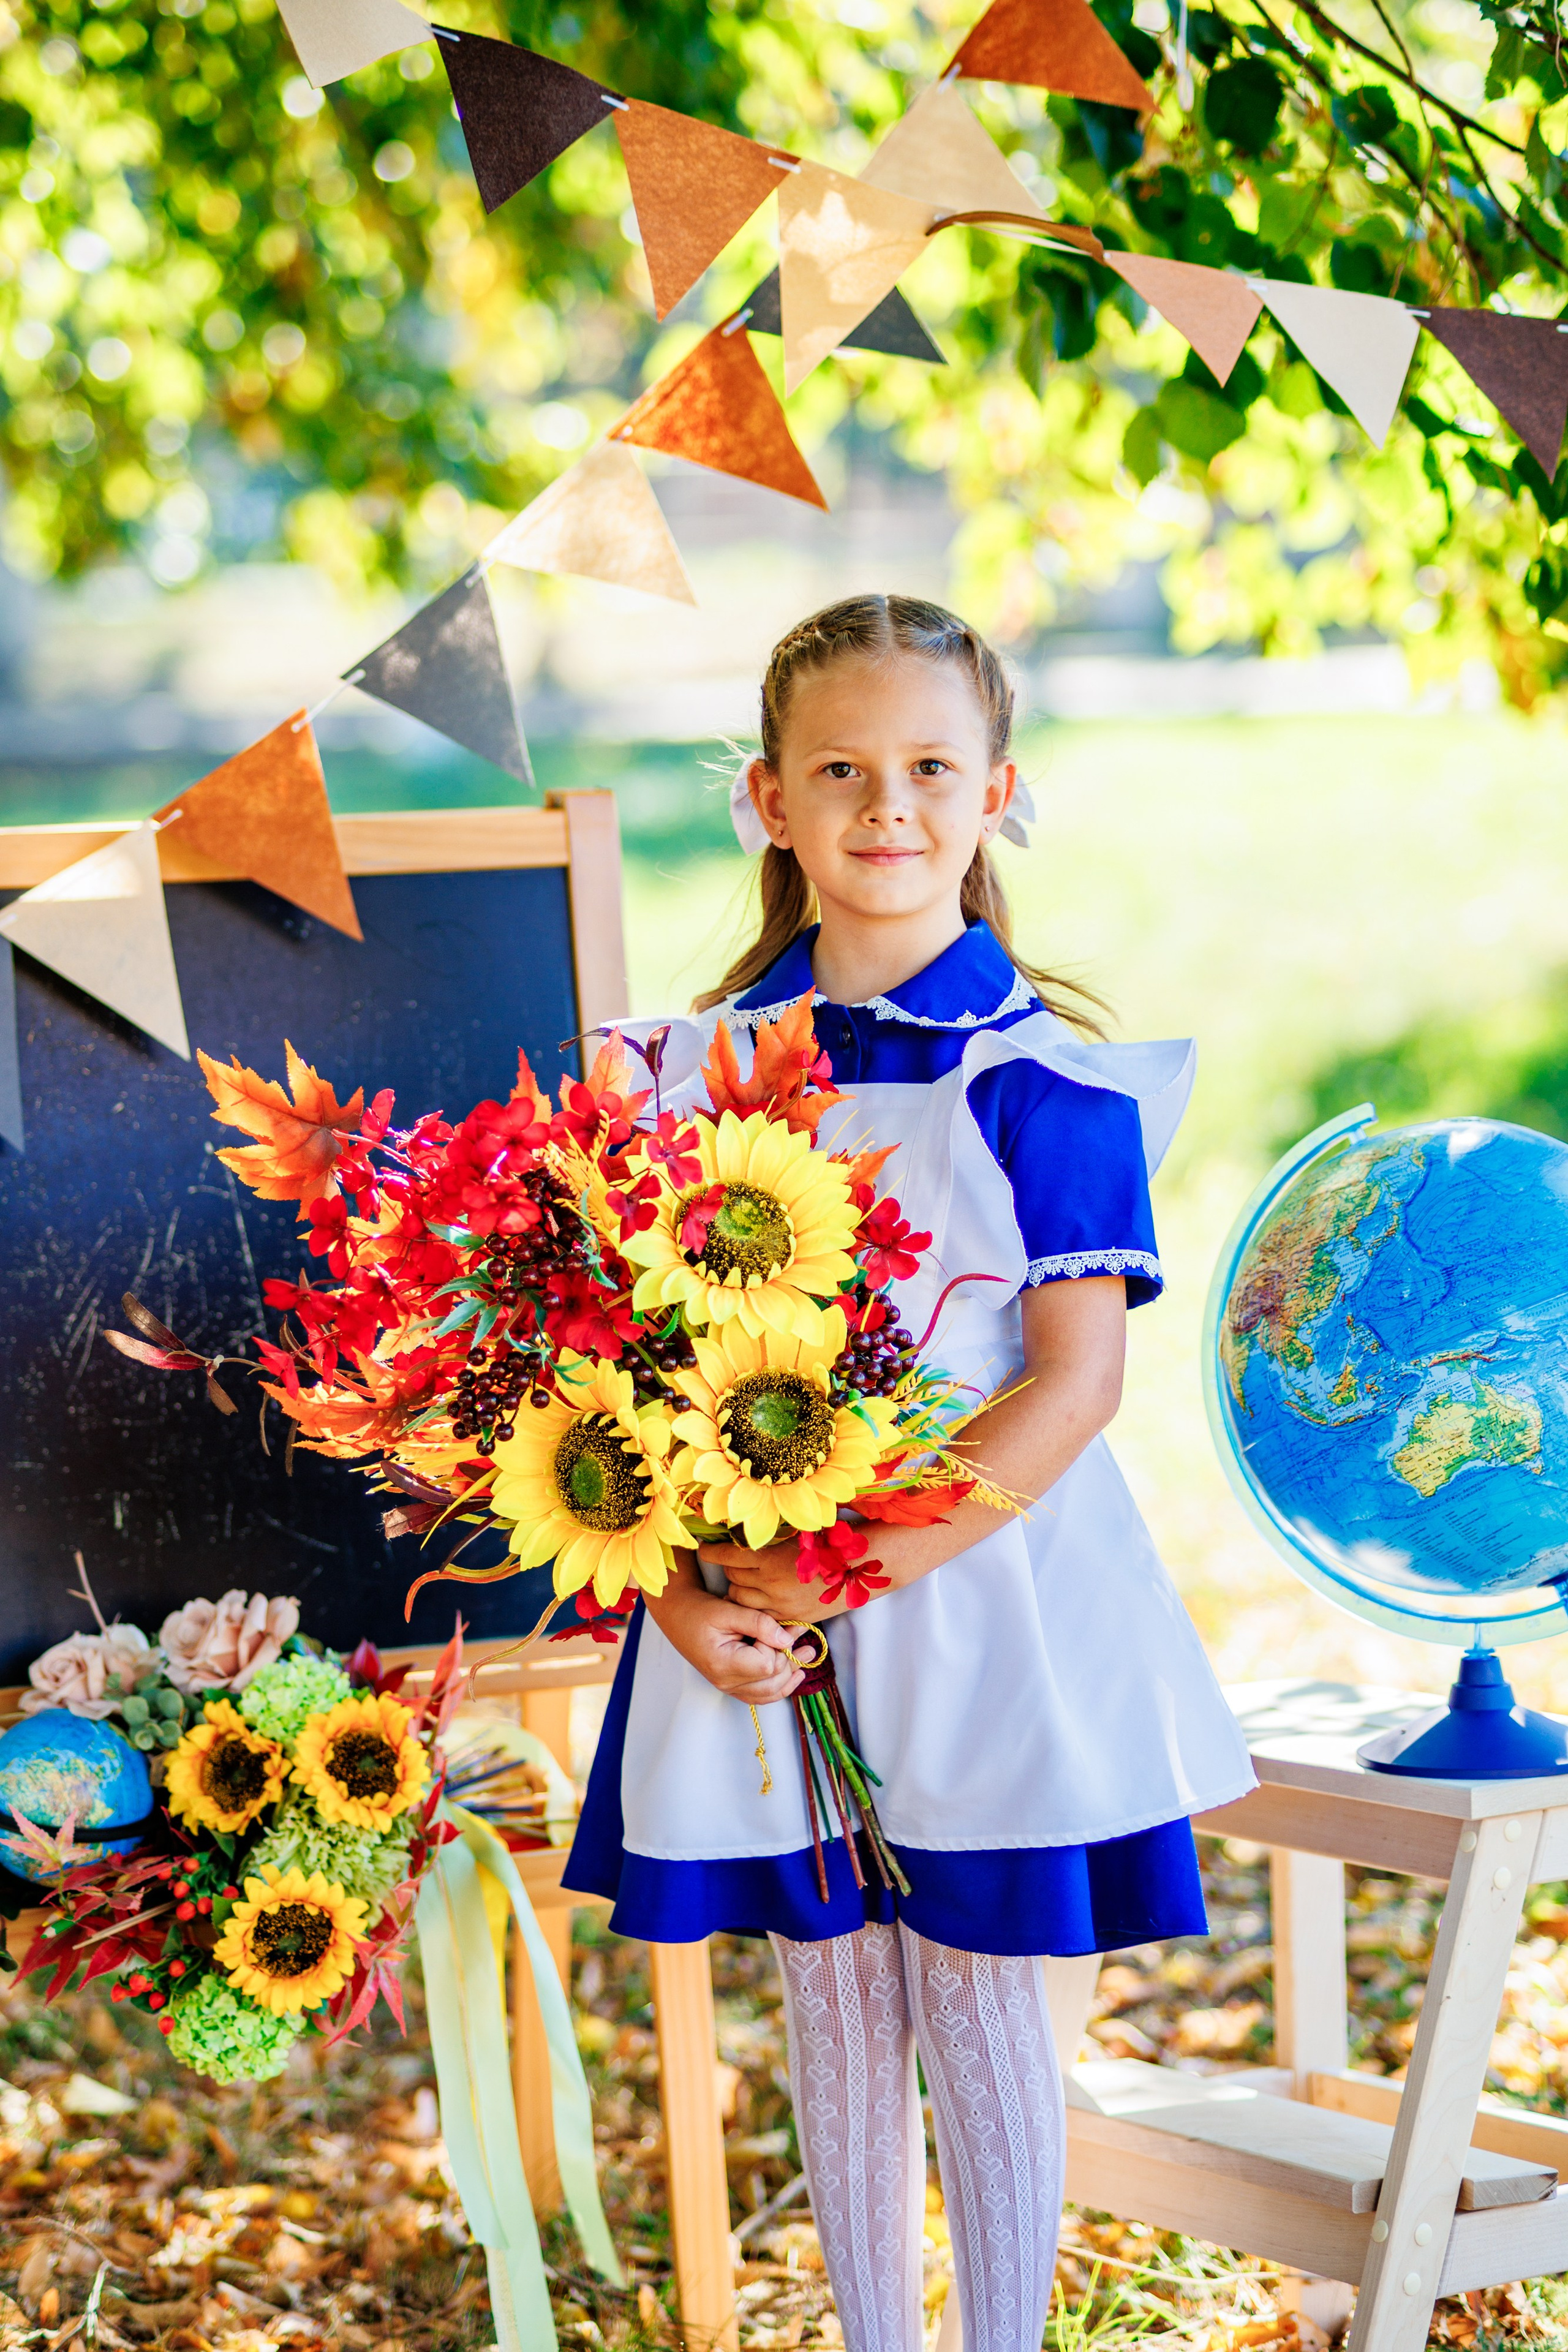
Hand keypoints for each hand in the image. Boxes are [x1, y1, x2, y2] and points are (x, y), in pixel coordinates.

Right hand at [646, 1573, 804, 1701]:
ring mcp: (728, 1687)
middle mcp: (725, 1682)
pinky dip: (779, 1687)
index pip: (766, 1664)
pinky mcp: (732, 1685)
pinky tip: (794, 1675)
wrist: (678, 1616)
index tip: (782, 1624)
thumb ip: (759, 1623)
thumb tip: (787, 1638)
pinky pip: (761, 1695)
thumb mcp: (728, 1609)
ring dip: (791, 1674)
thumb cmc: (699, 1610)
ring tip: (808, 1655)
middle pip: (771, 1681)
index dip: (778, 1645)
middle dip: (791, 1657)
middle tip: (804, 1632)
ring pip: (769, 1693)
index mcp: (723, 1664)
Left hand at [707, 1538, 852, 1622]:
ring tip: (743, 1581)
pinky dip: (754, 1607)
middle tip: (731, 1562)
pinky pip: (760, 1616)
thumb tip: (744, 1529)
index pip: (728, 1556)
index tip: (703, 1549)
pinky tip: (759, 1598)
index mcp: (770, 1557)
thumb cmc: (830, 1542)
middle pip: (733, 1578)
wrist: (860, 1567)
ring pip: (741, 1599)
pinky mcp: (790, 1618)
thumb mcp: (796, 1533)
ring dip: (738, 1589)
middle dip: (728, 1569)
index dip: (712, 1552)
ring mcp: (779, 1603)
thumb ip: (770, 1536)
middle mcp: (770, 1583)